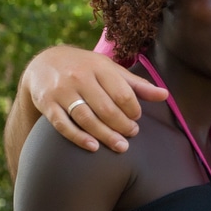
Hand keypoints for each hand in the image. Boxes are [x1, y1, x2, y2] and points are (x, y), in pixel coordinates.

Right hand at [27, 45, 166, 152]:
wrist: (44, 63)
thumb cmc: (86, 68)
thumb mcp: (111, 70)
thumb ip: (137, 85)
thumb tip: (165, 95)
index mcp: (99, 67)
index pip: (122, 93)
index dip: (133, 110)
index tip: (137, 118)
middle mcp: (79, 77)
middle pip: (106, 108)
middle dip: (122, 125)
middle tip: (131, 134)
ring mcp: (61, 91)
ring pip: (85, 117)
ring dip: (104, 135)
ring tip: (120, 146)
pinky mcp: (46, 103)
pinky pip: (62, 124)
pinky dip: (78, 137)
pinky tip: (93, 147)